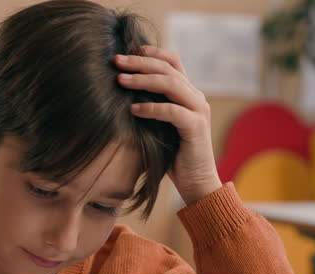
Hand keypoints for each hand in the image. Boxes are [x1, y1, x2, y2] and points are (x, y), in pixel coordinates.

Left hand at [115, 46, 221, 204]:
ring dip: (143, 80)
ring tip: (120, 80)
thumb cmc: (174, 158)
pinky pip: (172, 111)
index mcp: (189, 94)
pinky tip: (133, 110)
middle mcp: (196, 98)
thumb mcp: (158, 127)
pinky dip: (151, 108)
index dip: (152, 52)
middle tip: (116, 61)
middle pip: (168, 69)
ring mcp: (198, 111)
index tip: (129, 50)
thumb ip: (149, 109)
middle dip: (140, 63)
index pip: (173, 62)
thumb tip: (120, 96)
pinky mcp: (196, 128)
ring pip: (170, 84)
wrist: (197, 183)